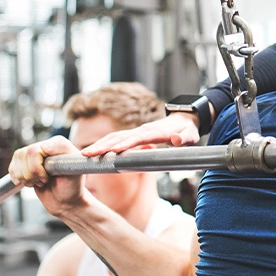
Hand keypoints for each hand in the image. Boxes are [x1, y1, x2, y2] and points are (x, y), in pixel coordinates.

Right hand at [8, 136, 85, 216]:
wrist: (65, 200)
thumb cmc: (72, 187)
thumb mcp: (75, 169)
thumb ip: (64, 154)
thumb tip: (45, 147)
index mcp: (58, 143)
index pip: (34, 150)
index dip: (36, 168)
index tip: (46, 178)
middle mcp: (46, 145)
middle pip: (23, 154)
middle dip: (31, 174)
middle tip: (44, 181)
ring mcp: (35, 154)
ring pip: (17, 159)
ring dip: (25, 177)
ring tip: (39, 182)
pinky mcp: (26, 164)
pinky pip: (12, 166)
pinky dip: (18, 178)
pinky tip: (30, 182)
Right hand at [81, 113, 199, 155]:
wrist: (184, 121)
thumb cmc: (187, 131)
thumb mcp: (191, 135)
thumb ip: (185, 138)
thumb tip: (176, 139)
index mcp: (155, 132)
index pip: (138, 138)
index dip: (127, 143)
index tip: (114, 150)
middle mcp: (142, 130)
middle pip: (119, 136)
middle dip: (103, 145)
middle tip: (87, 154)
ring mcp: (136, 132)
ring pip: (114, 137)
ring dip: (99, 145)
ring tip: (84, 154)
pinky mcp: (133, 135)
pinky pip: (115, 139)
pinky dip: (103, 144)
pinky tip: (92, 152)